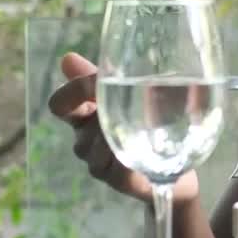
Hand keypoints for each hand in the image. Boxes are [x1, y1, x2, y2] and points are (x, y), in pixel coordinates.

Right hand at [48, 52, 200, 203]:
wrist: (177, 160)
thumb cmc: (147, 119)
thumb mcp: (128, 91)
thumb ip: (97, 76)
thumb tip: (67, 58)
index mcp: (84, 114)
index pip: (61, 105)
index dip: (70, 95)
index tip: (91, 84)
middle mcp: (85, 139)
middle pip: (81, 126)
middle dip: (105, 115)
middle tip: (131, 107)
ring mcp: (99, 162)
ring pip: (98, 148)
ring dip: (118, 136)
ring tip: (145, 128)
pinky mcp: (118, 179)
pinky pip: (117, 168)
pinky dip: (129, 158)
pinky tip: (143, 152)